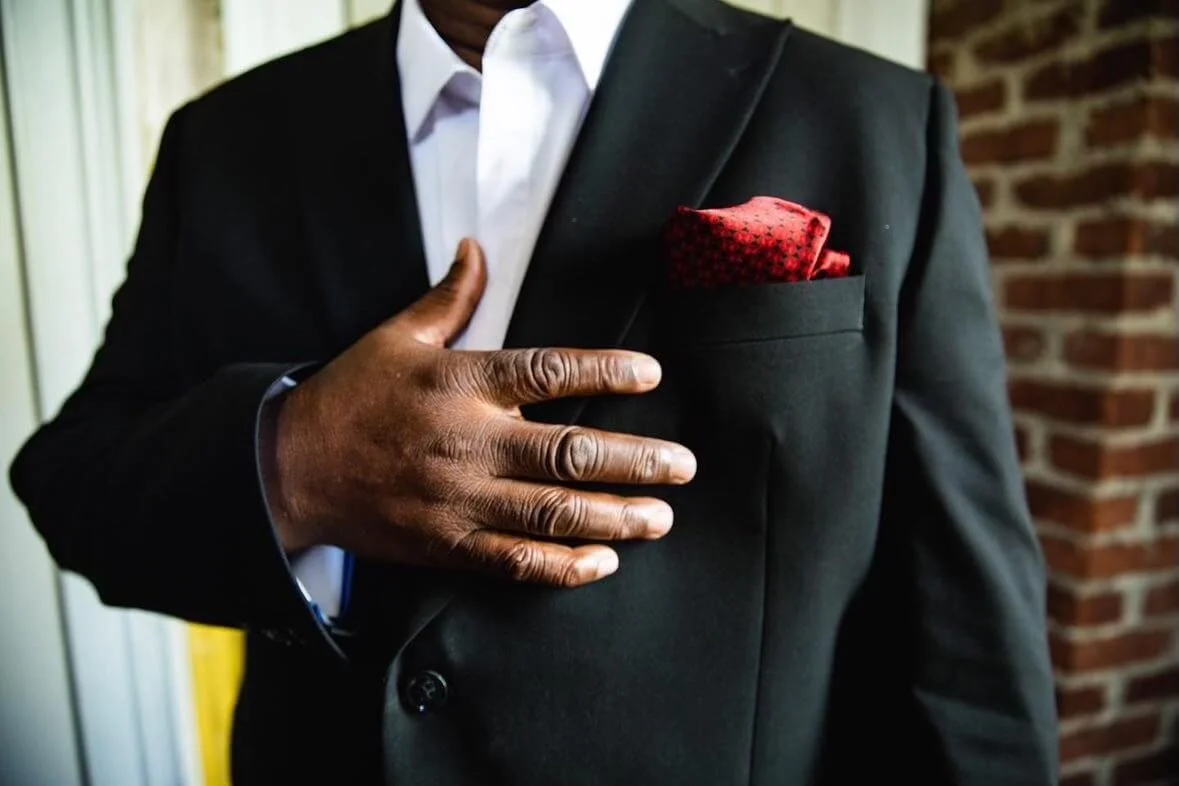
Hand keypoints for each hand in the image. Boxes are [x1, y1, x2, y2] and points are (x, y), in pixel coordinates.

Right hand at [271, 239, 695, 586]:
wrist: (290, 468)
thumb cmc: (351, 396)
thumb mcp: (397, 336)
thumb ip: (451, 298)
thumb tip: (476, 246)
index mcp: (462, 383)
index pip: (548, 370)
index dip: (605, 371)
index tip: (651, 374)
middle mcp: (468, 441)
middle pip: (567, 452)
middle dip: (635, 460)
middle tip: (683, 466)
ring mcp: (459, 499)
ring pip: (551, 512)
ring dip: (614, 517)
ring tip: (660, 518)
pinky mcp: (447, 545)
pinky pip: (514, 560)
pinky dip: (561, 566)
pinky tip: (601, 562)